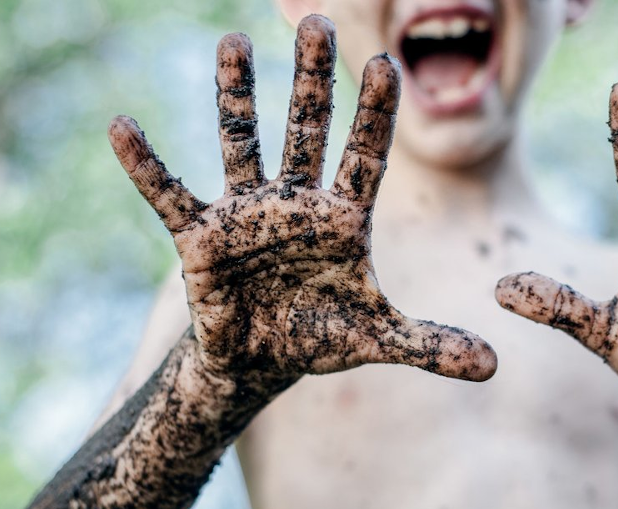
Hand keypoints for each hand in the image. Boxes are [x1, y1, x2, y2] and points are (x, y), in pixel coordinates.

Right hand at [108, 16, 495, 381]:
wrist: (262, 363)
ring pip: (242, 143)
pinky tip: (122, 126)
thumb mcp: (379, 339)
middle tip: (318, 21)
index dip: (374, 115)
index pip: (364, 156)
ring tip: (232, 42)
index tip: (388, 65)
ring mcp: (246, 213)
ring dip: (236, 96)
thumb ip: (433, 344)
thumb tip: (495, 365)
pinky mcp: (201, 237)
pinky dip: (145, 166)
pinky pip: (170, 194)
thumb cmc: (321, 338)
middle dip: (311, 80)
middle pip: (306, 130)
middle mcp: (296, 203)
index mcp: (342, 219)